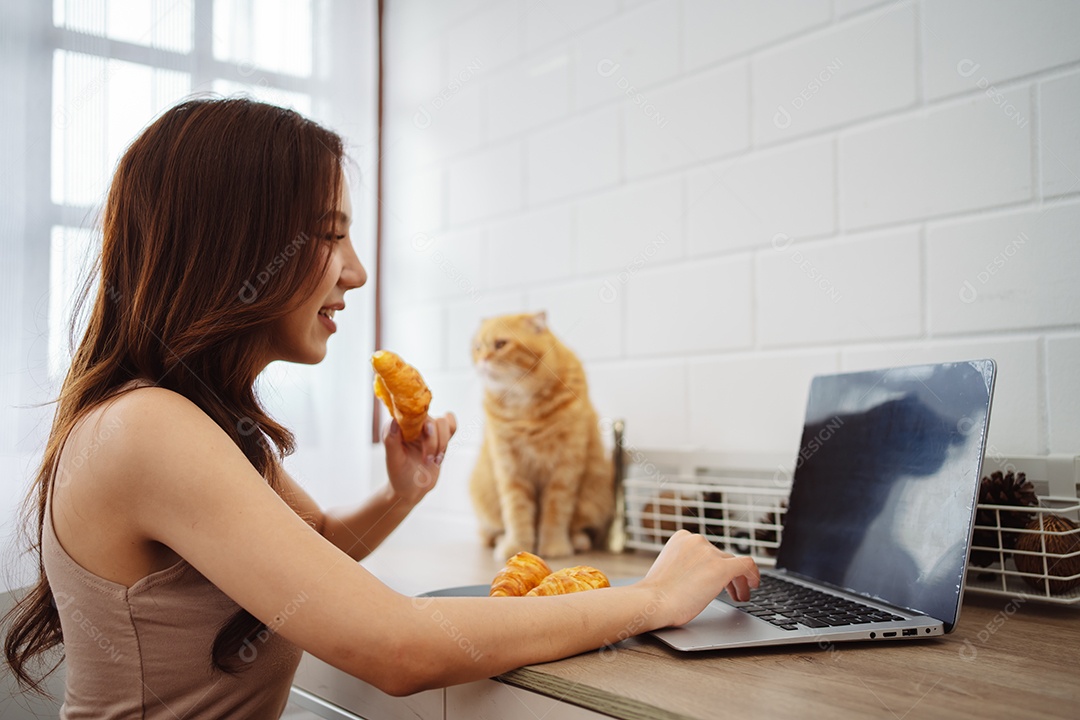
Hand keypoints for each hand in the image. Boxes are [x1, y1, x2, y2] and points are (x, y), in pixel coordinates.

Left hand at [383, 412, 455, 505]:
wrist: (412, 490)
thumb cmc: (399, 476)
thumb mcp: (393, 461)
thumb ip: (391, 440)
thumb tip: (394, 421)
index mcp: (398, 427)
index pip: (412, 411)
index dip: (421, 419)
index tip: (424, 435)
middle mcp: (413, 425)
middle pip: (432, 418)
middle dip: (433, 441)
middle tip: (427, 459)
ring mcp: (427, 430)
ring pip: (444, 422)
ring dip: (441, 443)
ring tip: (433, 460)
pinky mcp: (440, 436)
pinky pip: (451, 425)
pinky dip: (449, 438)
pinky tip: (440, 454)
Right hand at [640, 530, 759, 628]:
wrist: (652, 602)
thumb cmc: (655, 596)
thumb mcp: (669, 570)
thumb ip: (685, 566)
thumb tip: (700, 577)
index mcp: (682, 538)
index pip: (707, 550)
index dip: (715, 565)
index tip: (718, 580)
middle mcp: (697, 540)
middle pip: (722, 557)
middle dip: (728, 577)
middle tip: (731, 593)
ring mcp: (710, 552)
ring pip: (734, 564)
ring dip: (739, 581)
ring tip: (740, 597)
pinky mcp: (721, 567)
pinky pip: (747, 565)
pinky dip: (753, 575)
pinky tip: (754, 586)